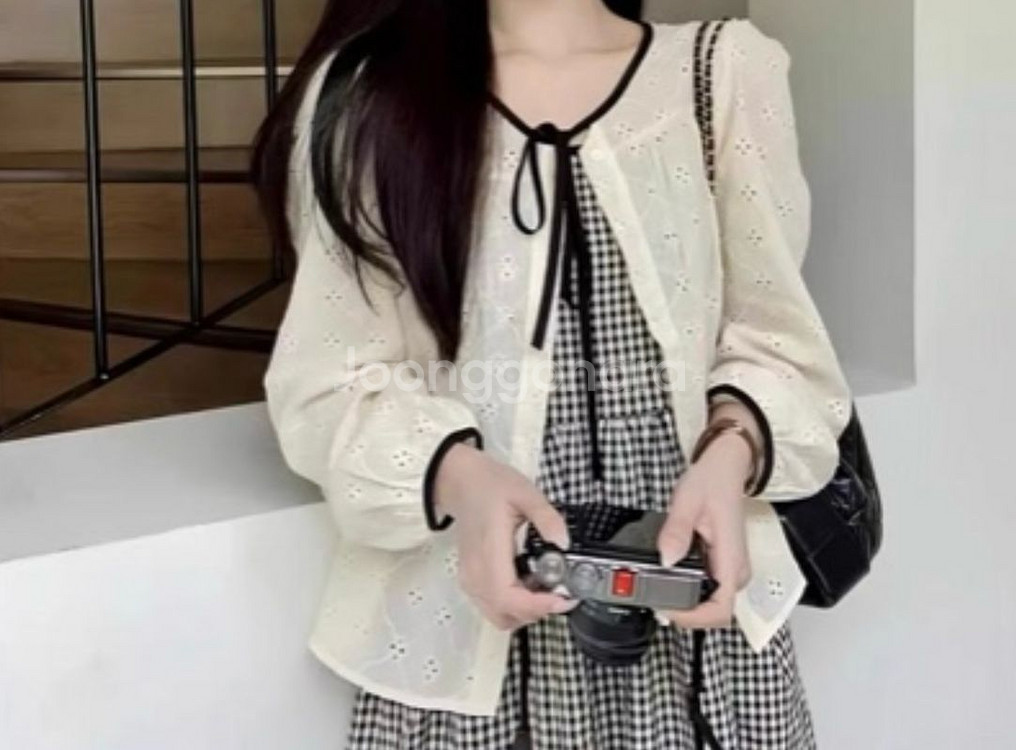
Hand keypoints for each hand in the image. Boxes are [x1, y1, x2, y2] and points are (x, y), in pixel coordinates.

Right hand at [433, 442, 578, 629]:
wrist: (461, 483)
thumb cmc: (490, 487)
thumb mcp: (525, 493)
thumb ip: (546, 517)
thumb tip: (564, 542)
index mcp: (488, 551)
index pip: (508, 597)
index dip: (536, 606)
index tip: (562, 598)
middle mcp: (475, 573)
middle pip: (505, 615)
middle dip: (537, 610)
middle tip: (561, 590)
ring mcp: (471, 579)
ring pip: (499, 616)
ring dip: (526, 610)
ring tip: (546, 585)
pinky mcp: (472, 580)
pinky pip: (494, 607)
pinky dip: (515, 605)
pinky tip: (530, 582)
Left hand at [656, 430, 753, 627]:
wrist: (725, 468)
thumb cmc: (713, 482)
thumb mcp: (687, 502)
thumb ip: (676, 532)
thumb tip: (666, 559)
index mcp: (731, 559)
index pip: (721, 610)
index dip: (693, 618)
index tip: (668, 608)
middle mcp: (735, 570)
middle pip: (714, 613)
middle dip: (683, 612)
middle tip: (654, 597)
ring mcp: (730, 569)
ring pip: (710, 603)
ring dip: (685, 602)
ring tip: (659, 587)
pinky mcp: (723, 565)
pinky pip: (708, 589)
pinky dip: (689, 590)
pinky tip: (671, 577)